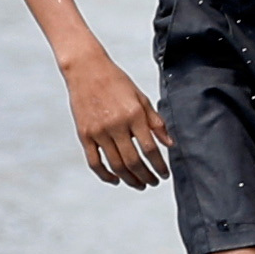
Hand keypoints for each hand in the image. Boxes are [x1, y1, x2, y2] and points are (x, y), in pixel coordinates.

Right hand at [62, 51, 172, 188]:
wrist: (86, 69)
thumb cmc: (116, 82)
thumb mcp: (141, 97)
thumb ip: (156, 121)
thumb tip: (170, 143)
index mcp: (133, 114)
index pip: (150, 149)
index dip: (159, 166)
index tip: (165, 174)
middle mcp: (116, 125)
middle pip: (134, 161)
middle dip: (146, 176)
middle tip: (153, 182)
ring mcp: (98, 131)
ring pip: (116, 165)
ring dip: (130, 179)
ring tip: (139, 184)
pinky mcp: (84, 135)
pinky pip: (95, 162)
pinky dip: (105, 175)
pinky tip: (116, 180)